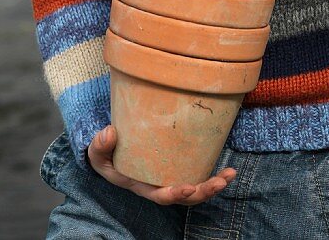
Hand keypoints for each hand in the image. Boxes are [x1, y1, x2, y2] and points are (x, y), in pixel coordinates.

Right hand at [87, 125, 236, 204]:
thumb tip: (110, 132)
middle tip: (219, 182)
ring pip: (196, 189)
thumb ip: (100, 146)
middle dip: (203, 191)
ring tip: (230, 175)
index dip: (174, 194)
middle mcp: (161, 185)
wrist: (114, 152)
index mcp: (143, 186)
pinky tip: (229, 170)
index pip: (161, 195)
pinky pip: (199, 174)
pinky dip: (215, 174)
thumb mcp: (98, 154)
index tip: (186, 187)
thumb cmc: (107, 155)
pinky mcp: (181, 166)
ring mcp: (172, 177)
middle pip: (186, 196)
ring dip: (214, 185)